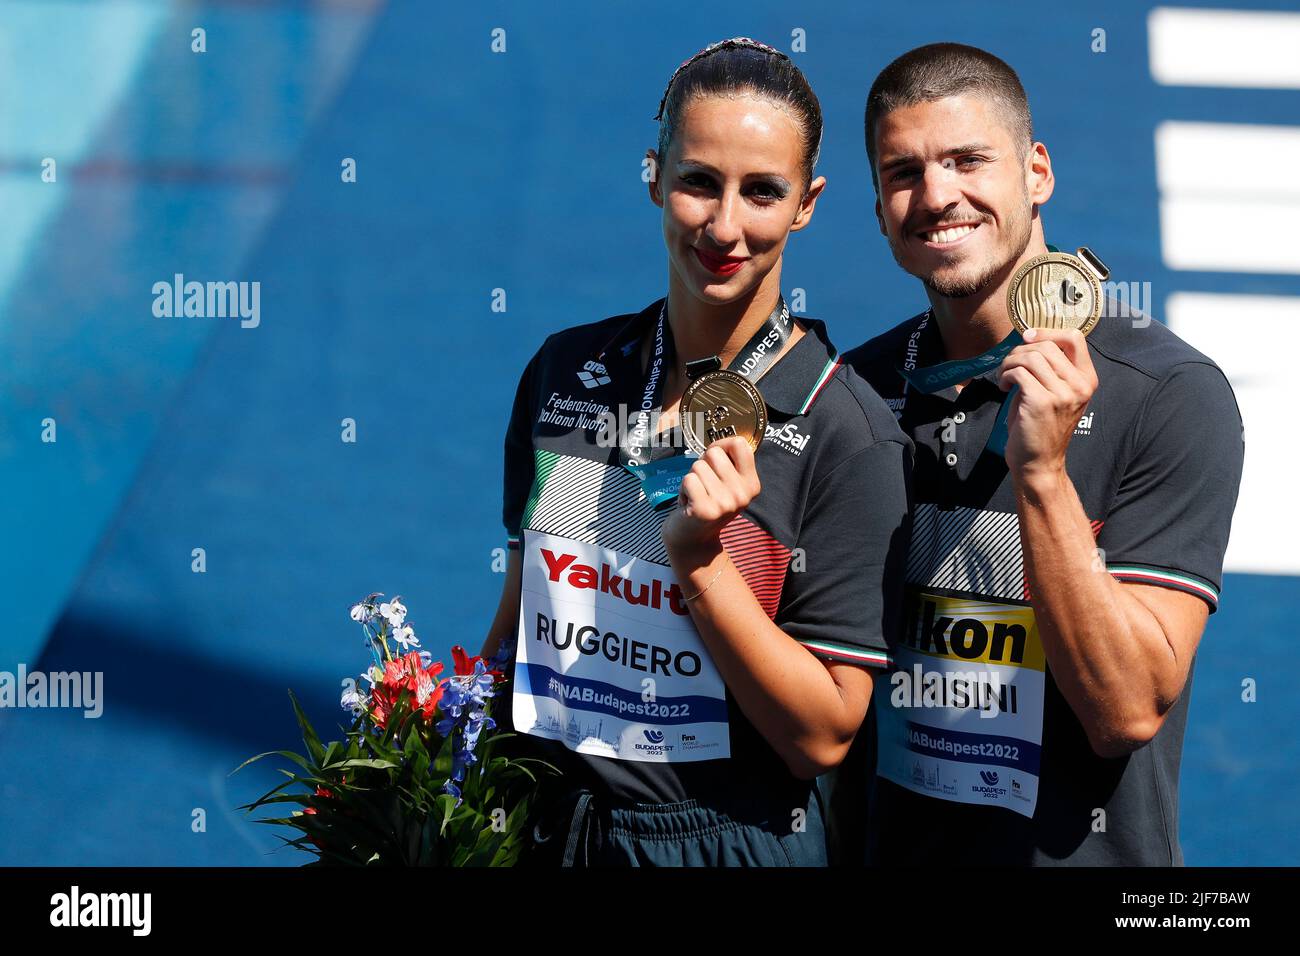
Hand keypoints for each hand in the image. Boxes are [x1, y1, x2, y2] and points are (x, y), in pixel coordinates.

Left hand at [662, 436, 760, 558]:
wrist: (693, 540)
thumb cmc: (707, 503)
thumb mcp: (727, 484)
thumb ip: (728, 462)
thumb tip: (720, 442)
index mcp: (752, 484)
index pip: (740, 444)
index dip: (722, 445)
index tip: (714, 461)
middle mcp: (743, 494)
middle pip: (714, 453)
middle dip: (702, 465)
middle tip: (703, 486)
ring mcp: (725, 503)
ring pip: (698, 466)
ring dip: (691, 479)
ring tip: (696, 496)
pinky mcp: (705, 509)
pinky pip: (688, 479)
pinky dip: (683, 489)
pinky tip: (689, 504)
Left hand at [997, 327, 1097, 480]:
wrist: (1038, 462)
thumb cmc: (1040, 426)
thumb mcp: (1055, 393)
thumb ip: (1050, 368)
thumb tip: (1029, 338)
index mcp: (1087, 380)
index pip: (1075, 338)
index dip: (1047, 332)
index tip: (1027, 338)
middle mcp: (1080, 385)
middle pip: (1046, 345)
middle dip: (1019, 351)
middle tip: (1008, 366)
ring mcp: (1063, 394)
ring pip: (1031, 357)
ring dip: (1009, 363)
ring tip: (1004, 377)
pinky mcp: (1042, 402)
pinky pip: (1019, 373)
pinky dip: (1005, 375)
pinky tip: (1004, 387)